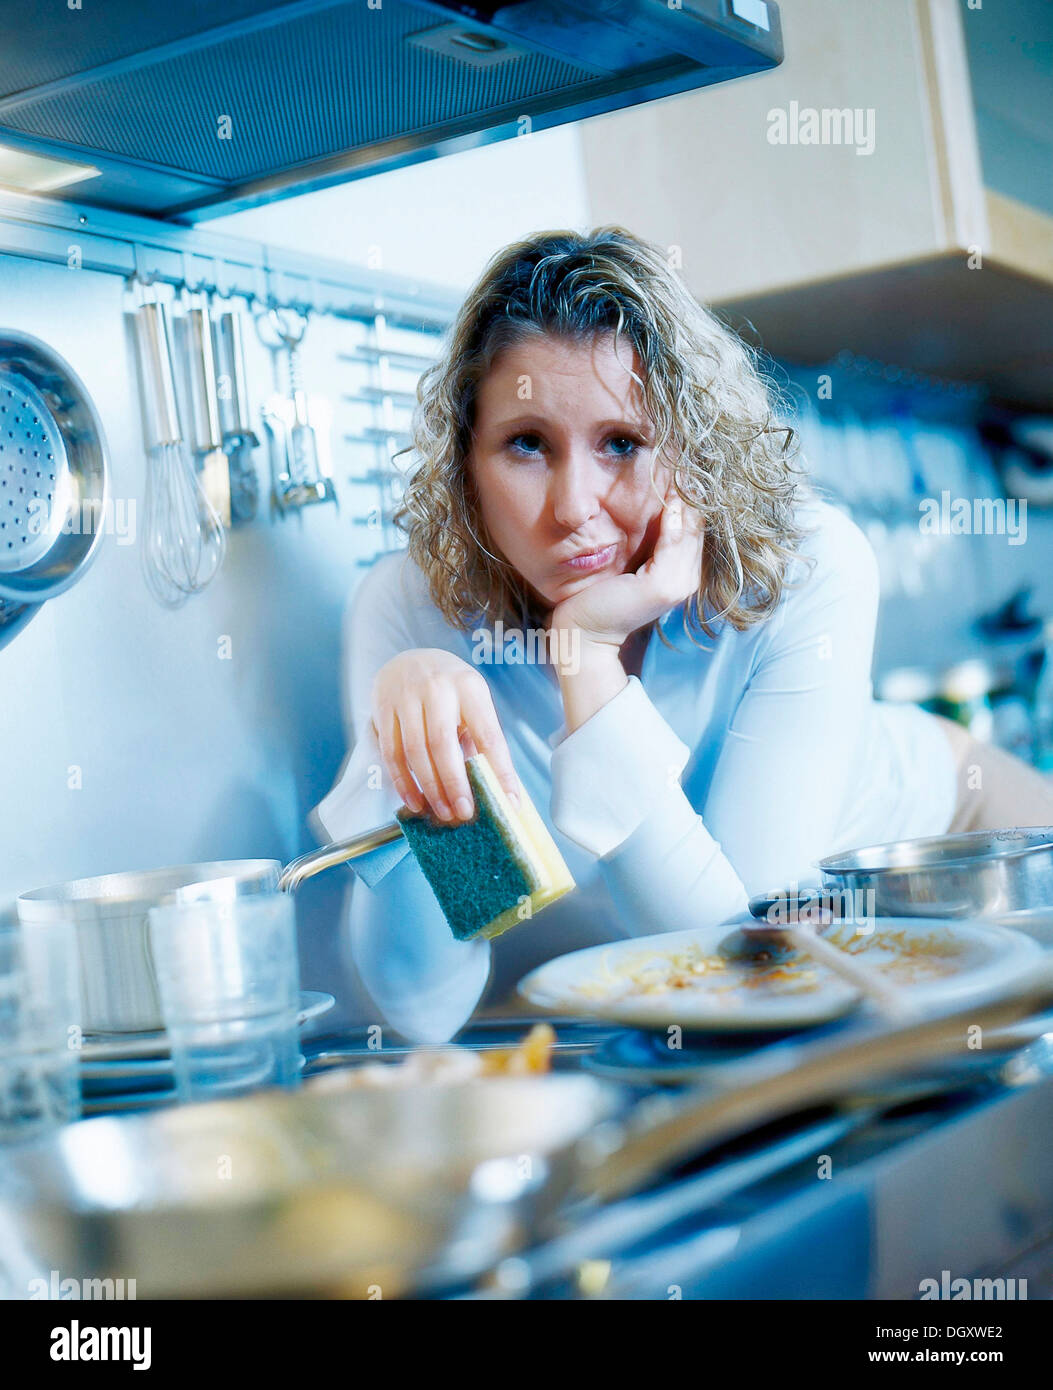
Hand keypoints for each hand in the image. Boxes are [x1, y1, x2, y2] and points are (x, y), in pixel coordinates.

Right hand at [371, 648, 519, 821]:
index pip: (488, 735)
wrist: (408, 658)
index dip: (501, 771)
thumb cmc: (448, 689)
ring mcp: (406, 697)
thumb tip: (498, 788)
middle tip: (464, 813)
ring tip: (443, 812)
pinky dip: (403, 782)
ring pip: (415, 751)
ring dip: (430, 788)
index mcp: (469, 687)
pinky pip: (392, 752)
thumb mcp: (471, 701)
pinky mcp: (383, 709)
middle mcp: (437, 688)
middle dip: (455, 784)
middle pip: (443, 744)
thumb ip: (480, 739)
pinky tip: (415, 801)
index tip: (508, 801)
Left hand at [548, 480, 704, 651]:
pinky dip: (673, 519)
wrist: (584, 630)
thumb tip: (660, 504)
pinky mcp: (662, 585)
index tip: (681, 465)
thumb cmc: (600, 595)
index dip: (691, 497)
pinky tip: (668, 499)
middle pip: (698, 525)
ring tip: (681, 468)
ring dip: (687, 499)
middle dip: (692, 493)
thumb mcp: (629, 562)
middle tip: (684, 457)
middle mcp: (688, 580)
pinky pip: (673, 542)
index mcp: (681, 573)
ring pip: (690, 530)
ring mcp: (678, 584)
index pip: (695, 527)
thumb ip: (649, 541)